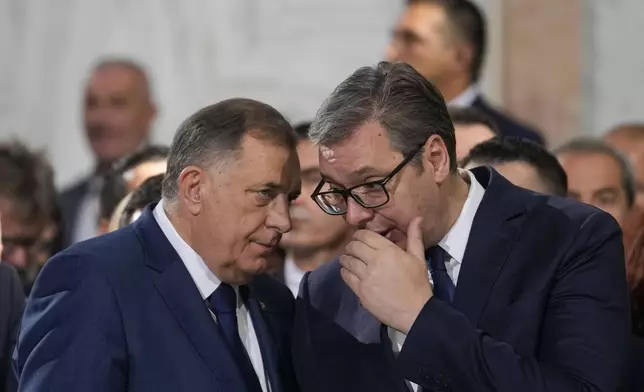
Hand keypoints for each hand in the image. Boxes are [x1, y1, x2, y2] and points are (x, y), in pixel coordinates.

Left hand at [340, 217, 432, 333]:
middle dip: (352, 245)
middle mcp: (374, 261)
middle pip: (353, 246)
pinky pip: (346, 276)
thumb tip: (417, 218)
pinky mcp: (360, 291)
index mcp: (388, 251)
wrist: (415, 312)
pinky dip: (345, 271)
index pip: (364, 235)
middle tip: (355, 248)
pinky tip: (349, 271)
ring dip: (346, 258)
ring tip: (350, 259)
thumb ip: (415, 237)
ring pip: (347, 260)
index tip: (360, 238)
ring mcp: (365, 277)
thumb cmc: (418, 284)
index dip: (359, 234)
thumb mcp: (419, 258)